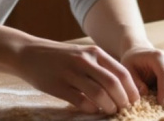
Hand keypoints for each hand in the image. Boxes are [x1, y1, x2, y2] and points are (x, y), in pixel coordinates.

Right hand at [13, 40, 140, 114]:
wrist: (28, 53)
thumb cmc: (59, 57)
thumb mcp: (82, 54)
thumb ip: (100, 66)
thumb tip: (123, 87)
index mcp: (93, 52)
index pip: (121, 72)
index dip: (131, 89)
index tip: (135, 100)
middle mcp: (84, 61)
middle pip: (113, 84)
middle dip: (123, 100)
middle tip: (125, 109)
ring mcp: (70, 73)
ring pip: (98, 94)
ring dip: (108, 106)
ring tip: (110, 111)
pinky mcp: (58, 86)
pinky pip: (80, 101)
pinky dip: (90, 108)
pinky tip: (92, 110)